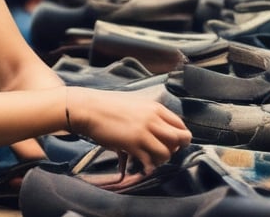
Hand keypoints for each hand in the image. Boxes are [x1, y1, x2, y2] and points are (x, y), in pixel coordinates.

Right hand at [66, 87, 191, 174]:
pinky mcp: (132, 145)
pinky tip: (144, 166)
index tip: (173, 142)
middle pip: (180, 138)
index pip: (180, 124)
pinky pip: (150, 161)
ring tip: (152, 159)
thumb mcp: (136, 104)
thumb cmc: (109, 106)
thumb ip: (150, 114)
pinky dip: (149, 167)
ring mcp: (143, 132)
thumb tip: (160, 127)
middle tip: (166, 152)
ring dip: (162, 159)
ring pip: (167, 153)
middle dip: (177, 148)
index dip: (180, 136)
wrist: (89, 109)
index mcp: (156, 108)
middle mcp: (153, 119)